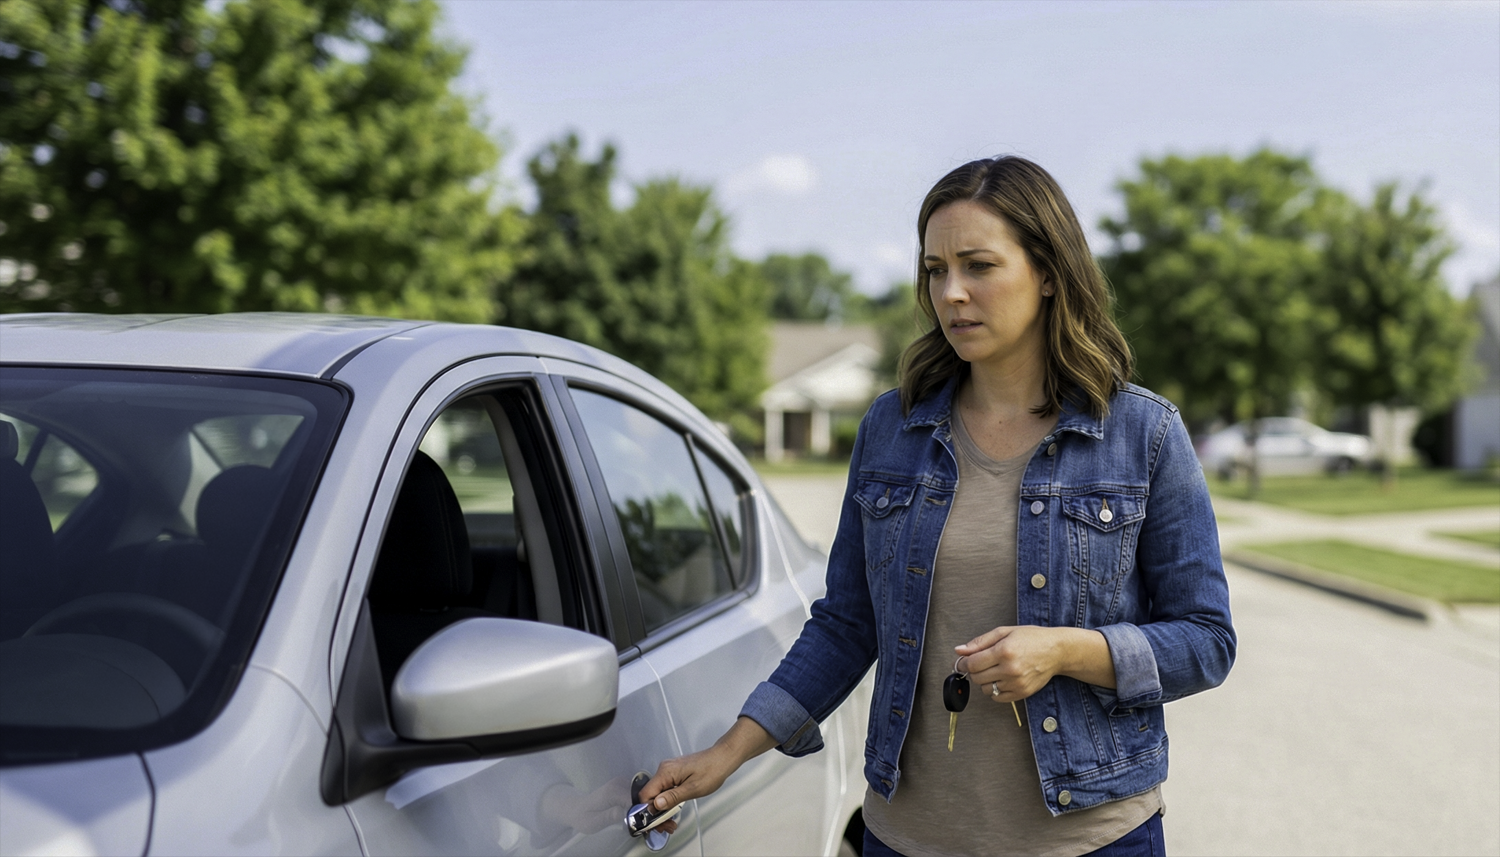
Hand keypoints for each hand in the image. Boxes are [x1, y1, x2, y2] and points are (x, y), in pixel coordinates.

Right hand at [637, 716, 776, 815]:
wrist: (723, 758)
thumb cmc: (712, 770)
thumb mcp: (693, 789)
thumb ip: (672, 798)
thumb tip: (655, 805)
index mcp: (666, 772)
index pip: (646, 795)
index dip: (648, 811)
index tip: (656, 824)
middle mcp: (664, 770)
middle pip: (650, 796)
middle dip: (656, 814)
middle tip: (666, 826)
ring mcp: (668, 771)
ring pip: (657, 794)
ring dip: (662, 809)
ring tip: (671, 822)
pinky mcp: (674, 773)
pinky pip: (664, 789)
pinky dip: (667, 801)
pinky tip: (674, 810)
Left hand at [955, 625, 1114, 703]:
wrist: (1056, 651)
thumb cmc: (1031, 638)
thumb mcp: (1004, 632)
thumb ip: (980, 642)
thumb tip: (959, 651)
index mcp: (1004, 651)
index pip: (972, 664)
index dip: (964, 663)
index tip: (963, 662)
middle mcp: (1010, 669)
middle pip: (977, 678)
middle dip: (974, 671)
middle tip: (981, 663)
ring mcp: (1017, 683)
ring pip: (986, 689)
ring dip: (985, 681)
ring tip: (995, 669)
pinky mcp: (1022, 693)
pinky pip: (997, 697)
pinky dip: (995, 690)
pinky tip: (1002, 678)